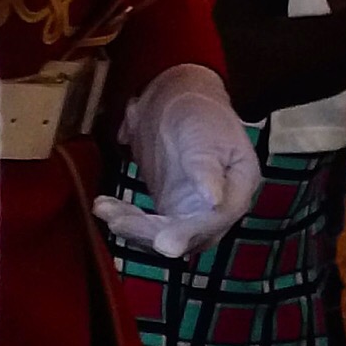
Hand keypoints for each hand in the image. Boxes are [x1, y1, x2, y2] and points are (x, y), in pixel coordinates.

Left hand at [92, 62, 260, 261]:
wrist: (184, 103)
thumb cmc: (201, 112)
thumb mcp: (207, 133)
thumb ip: (207, 168)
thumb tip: (214, 203)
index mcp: (240, 184)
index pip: (220, 217)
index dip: (192, 232)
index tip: (164, 243)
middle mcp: (220, 208)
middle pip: (190, 235)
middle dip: (153, 234)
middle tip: (120, 222)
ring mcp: (194, 214)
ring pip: (165, 235)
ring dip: (132, 228)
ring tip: (106, 209)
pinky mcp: (170, 214)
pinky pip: (148, 227)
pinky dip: (125, 220)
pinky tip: (104, 206)